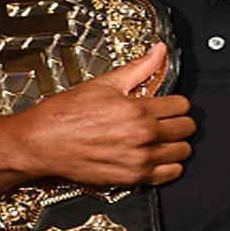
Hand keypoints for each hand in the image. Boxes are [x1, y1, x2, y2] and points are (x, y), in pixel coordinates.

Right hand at [9, 42, 194, 185]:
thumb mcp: (103, 84)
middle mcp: (143, 137)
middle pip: (187, 129)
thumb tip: (158, 51)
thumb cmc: (66, 114)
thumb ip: (138, 68)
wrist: (42, 142)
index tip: (169, 103)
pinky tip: (158, 156)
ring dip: (176, 143)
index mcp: (138, 111)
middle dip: (179, 121)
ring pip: (182, 152)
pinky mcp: (132, 179)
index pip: (182, 105)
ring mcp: (139, 160)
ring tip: (163, 137)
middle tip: (167, 119)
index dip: (177, 102)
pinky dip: (169, 166)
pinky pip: (169, 175)